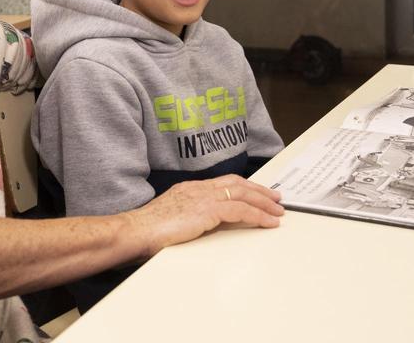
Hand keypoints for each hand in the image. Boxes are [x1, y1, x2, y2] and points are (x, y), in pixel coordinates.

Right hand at [123, 175, 283, 258]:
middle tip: (275, 198)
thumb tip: (197, 226)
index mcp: (189, 189)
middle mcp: (198, 188)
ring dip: (264, 202)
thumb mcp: (169, 220)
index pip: (223, 183)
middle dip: (259, 191)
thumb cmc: (145, 230)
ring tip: (278, 210)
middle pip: (237, 183)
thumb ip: (186, 218)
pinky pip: (241, 210)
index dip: (243, 187)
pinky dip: (258, 215)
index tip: (255, 193)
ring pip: (243, 194)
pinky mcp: (207, 210)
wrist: (134, 231)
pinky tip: (269, 222)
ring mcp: (203, 197)